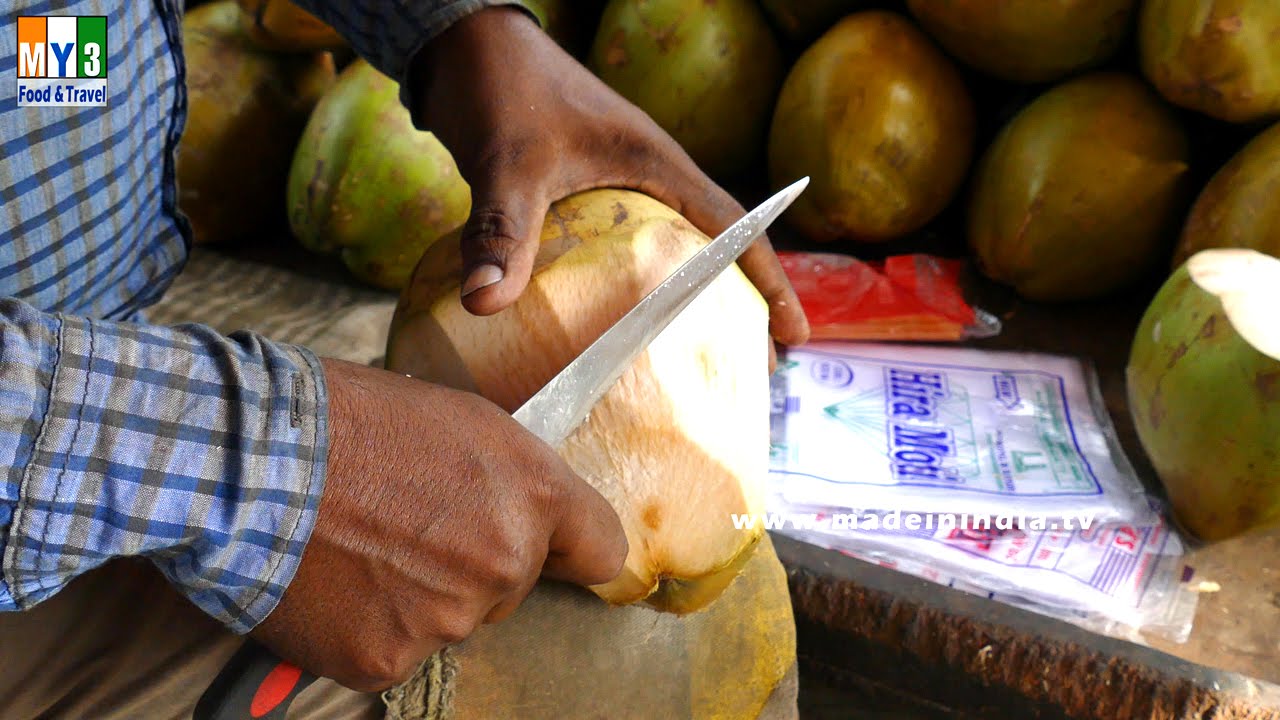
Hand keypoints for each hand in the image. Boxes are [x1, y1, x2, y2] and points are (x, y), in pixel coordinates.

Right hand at [250, 359, 627, 691]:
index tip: (559, 552)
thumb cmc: (345, 420)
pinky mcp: (388, 659)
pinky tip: (335, 580)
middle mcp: (504, 562)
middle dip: (472, 561)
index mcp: (532, 494)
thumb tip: (526, 511)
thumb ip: (510, 475)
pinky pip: (394, 650)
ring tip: (358, 543)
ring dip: (417, 595)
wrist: (247, 457)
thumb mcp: (456, 419)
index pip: (601, 550)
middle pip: (512, 585)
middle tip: (405, 519)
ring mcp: (447, 618)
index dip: (572, 549)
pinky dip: (367, 626)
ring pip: (451, 619)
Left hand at [409, 7, 810, 361]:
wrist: (464, 44)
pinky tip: (612, 329)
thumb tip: (486, 306)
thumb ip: (503, 231)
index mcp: (657, 163)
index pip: (734, 228)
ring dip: (686, 302)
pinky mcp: (581, 195)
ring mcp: (616, 186)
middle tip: (751, 366)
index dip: (769, 282)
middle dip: (736, 307)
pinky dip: (630, 291)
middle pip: (712, 250)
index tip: (793, 334)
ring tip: (693, 360)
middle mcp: (648, 177)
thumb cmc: (503, 88)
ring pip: (667, 254)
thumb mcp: (509, 163)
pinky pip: (620, 254)